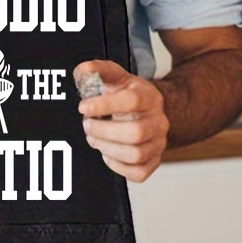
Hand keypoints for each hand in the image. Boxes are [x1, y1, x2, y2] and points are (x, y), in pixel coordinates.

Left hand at [75, 59, 169, 181]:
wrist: (147, 110)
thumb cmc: (126, 94)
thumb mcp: (114, 76)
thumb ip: (97, 70)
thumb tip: (83, 70)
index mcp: (149, 97)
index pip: (131, 101)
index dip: (104, 105)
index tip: (83, 107)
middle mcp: (158, 121)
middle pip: (136, 132)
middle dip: (103, 131)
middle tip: (87, 125)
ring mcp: (158, 143)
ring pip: (136, 154)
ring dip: (107, 148)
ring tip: (94, 139)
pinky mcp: (154, 161)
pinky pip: (139, 173)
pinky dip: (118, 166)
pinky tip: (107, 154)